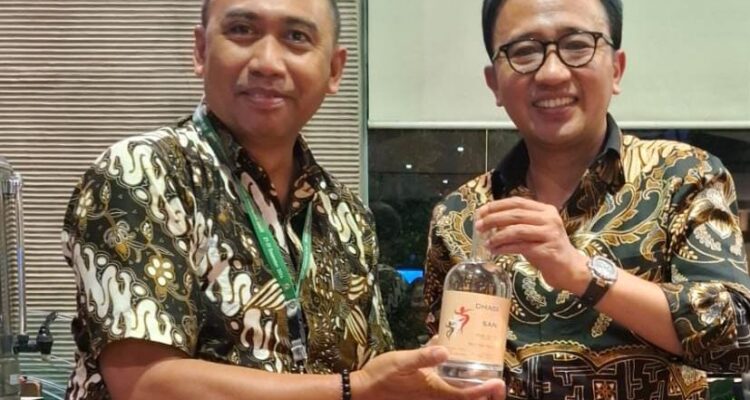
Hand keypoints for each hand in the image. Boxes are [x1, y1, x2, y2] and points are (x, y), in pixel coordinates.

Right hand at [352, 346, 504, 399]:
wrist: (363, 391)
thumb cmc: (382, 376)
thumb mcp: (401, 361)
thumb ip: (422, 356)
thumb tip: (445, 348)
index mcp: (433, 391)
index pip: (465, 394)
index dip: (484, 390)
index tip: (499, 383)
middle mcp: (434, 397)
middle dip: (484, 395)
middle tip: (498, 385)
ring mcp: (429, 397)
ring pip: (456, 397)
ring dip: (473, 392)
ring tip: (486, 381)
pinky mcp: (423, 394)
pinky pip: (446, 393)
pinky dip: (457, 386)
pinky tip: (456, 370)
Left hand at [475, 197, 588, 292]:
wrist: (570, 269)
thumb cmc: (548, 249)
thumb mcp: (533, 231)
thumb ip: (517, 224)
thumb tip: (489, 222)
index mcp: (545, 209)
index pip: (517, 202)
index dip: (496, 205)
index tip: (480, 212)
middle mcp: (549, 218)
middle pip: (515, 214)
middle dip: (493, 219)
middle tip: (478, 226)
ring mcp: (550, 233)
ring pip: (517, 229)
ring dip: (497, 236)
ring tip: (486, 242)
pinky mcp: (548, 249)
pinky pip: (521, 246)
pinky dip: (505, 248)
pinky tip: (495, 251)